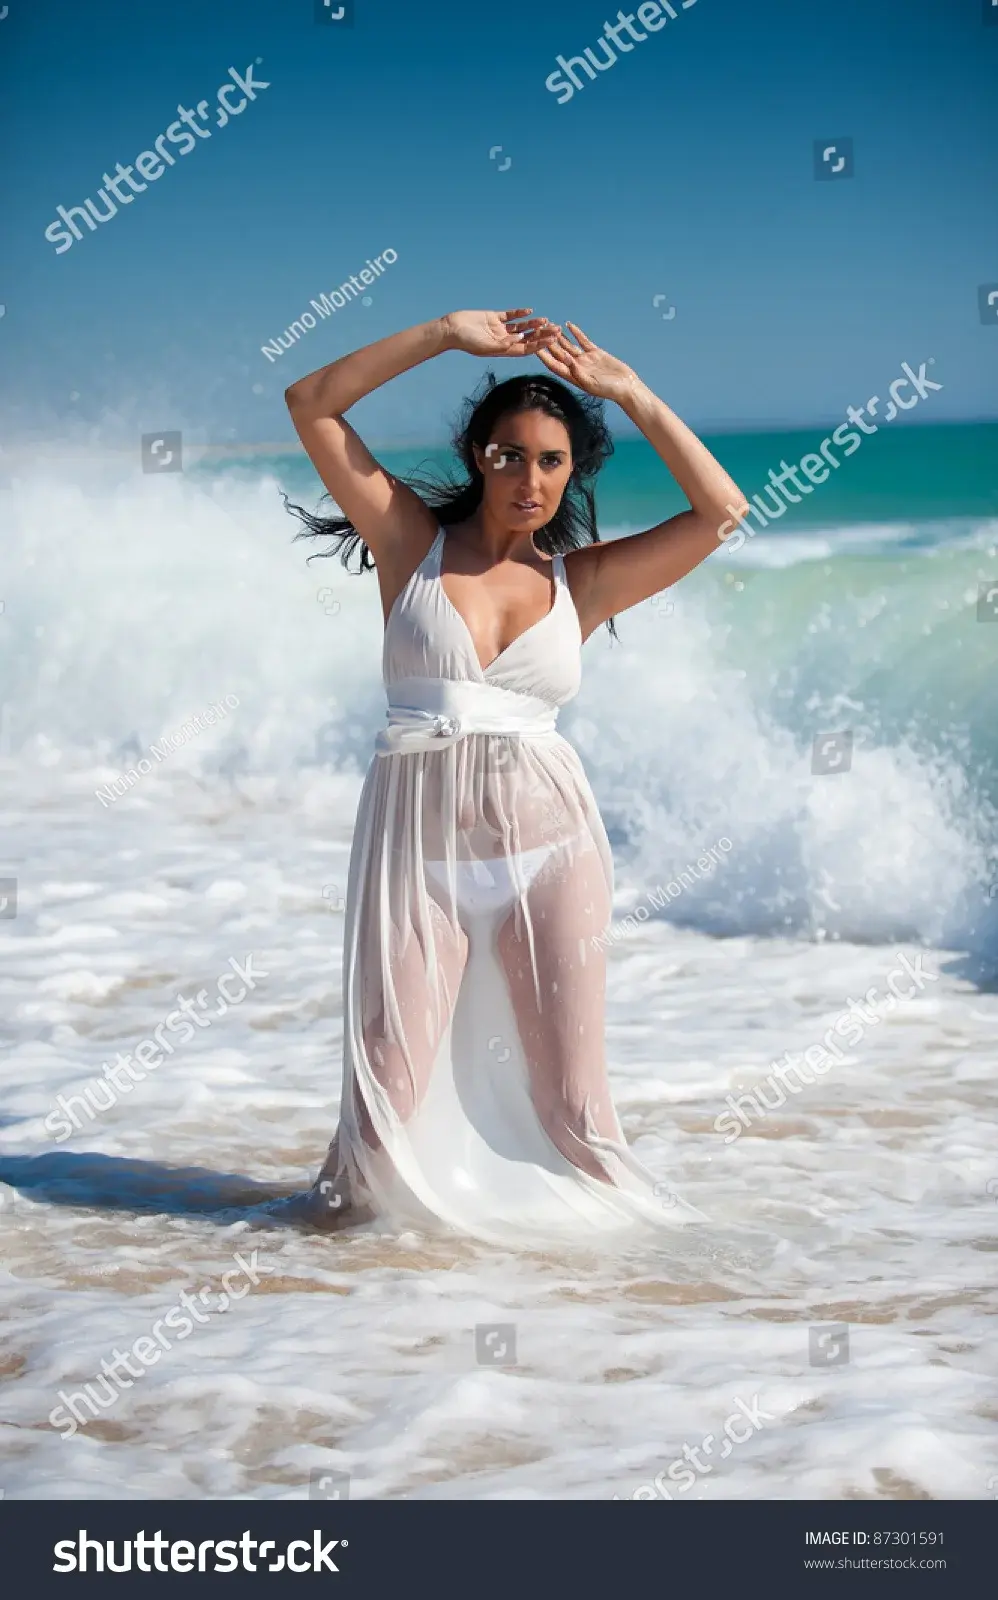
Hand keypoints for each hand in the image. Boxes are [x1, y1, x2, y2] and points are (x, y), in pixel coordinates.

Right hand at [442, 308, 561, 357]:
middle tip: (556, 330)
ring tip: (546, 320)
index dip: (540, 345)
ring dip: (533, 325)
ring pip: (521, 327)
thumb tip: (520, 339)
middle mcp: (503, 340)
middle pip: (527, 338)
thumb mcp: (485, 345)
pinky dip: (519, 314)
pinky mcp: (493, 318)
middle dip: (542, 335)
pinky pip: (509, 316)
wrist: (451, 329)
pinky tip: (530, 311)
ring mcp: (499, 329)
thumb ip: (502, 344)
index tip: (552, 341)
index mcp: (503, 350)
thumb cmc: (466, 341)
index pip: (526, 348)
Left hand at [536, 322, 638, 403]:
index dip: (543, 355)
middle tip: (538, 331)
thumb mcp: (591, 384)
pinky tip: (568, 325)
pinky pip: (582, 341)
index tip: (534, 346)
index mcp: (572, 376)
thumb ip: (578, 373)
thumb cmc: (608, 390)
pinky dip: (576, 333)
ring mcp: (585, 359)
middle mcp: (575, 367)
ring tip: (550, 324)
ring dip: (559, 336)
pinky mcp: (595, 353)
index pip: (553, 364)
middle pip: (558, 353)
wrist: (625, 386)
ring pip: (568, 345)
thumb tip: (567, 361)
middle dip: (548, 342)